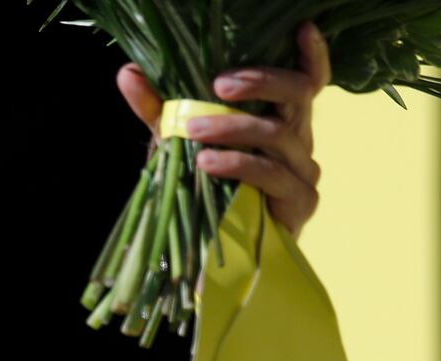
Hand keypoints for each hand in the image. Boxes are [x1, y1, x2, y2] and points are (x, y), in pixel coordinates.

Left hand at [116, 22, 331, 237]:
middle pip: (298, 95)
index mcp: (280, 118)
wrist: (215, 251)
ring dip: (234, 128)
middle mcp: (299, 138)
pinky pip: (270, 174)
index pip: (307, 80)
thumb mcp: (179, 143)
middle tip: (218, 85)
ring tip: (193, 130)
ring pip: (278, 135)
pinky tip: (207, 163)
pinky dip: (237, 164)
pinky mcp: (300, 200)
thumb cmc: (206, 190)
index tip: (301, 29)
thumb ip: (159, 108)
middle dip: (260, 82)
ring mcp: (303, 169)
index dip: (311, 54)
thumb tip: (128, 72)